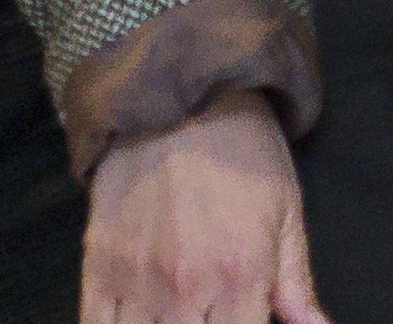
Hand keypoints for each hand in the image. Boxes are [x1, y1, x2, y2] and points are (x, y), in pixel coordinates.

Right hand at [83, 92, 328, 323]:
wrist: (176, 92)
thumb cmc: (242, 152)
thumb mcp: (286, 212)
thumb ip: (297, 286)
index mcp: (241, 277)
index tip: (239, 320)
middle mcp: (186, 287)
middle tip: (208, 316)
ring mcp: (135, 276)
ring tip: (172, 320)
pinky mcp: (98, 259)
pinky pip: (94, 322)